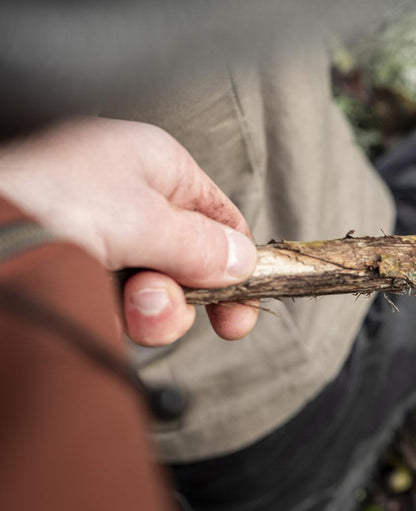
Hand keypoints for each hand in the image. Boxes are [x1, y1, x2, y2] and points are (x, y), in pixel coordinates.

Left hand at [0, 117, 257, 345]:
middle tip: (163, 306)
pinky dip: (117, 313)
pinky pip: (118, 301)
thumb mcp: (146, 222)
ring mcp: (103, 234)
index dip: (238, 267)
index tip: (241, 314)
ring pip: (155, 288)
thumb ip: (204, 247)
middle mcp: (133, 198)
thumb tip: (243, 262)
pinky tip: (98, 305)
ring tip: (127, 305)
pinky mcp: (75, 267)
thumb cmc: (49, 198)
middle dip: (182, 295)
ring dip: (151, 309)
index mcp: (158, 167)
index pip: (221, 220)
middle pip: (190, 262)